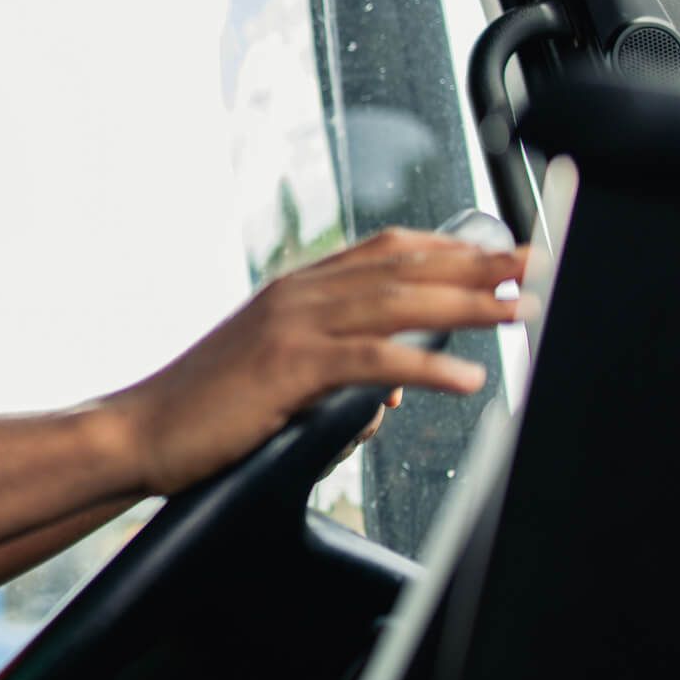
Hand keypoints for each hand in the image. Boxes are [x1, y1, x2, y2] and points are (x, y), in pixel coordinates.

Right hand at [105, 229, 526, 496]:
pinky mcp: (288, 367)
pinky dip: (427, 365)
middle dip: (480, 265)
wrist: (141, 432)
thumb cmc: (206, 413)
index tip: (506, 253)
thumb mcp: (279, 383)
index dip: (454, 247)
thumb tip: (392, 394)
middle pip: (407, 267)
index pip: (389, 251)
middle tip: (538, 265)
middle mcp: (297, 294)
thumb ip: (337, 377)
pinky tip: (466, 377)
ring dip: (469, 305)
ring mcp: (291, 326)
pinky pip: (373, 360)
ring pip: (399, 302)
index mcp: (295, 290)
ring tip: (522, 311)